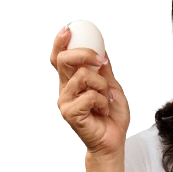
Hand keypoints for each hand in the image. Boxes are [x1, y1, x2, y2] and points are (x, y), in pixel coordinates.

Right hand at [50, 25, 130, 154]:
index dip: (60, 43)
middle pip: (63, 60)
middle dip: (84, 54)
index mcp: (72, 81)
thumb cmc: (111, 116)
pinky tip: (102, 111)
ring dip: (102, 86)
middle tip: (101, 61)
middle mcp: (65, 89)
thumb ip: (104, 70)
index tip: (69, 30)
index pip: (59, 59)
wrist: (113, 141)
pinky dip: (102, 101)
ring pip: (83, 76)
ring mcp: (66, 102)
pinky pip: (89, 95)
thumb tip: (102, 50)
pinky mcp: (70, 113)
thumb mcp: (112, 87)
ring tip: (105, 99)